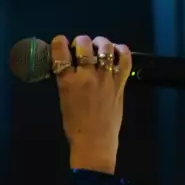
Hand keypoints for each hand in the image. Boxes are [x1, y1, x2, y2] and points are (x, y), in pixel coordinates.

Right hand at [50, 35, 131, 174]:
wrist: (95, 142)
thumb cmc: (75, 125)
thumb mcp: (63, 99)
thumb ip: (66, 80)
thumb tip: (68, 65)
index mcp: (68, 82)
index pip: (60, 52)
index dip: (59, 43)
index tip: (61, 43)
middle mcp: (87, 76)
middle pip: (83, 44)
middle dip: (80, 42)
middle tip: (81, 48)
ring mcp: (106, 78)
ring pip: (105, 47)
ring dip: (100, 43)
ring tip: (98, 46)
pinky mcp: (120, 83)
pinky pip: (124, 59)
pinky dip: (121, 50)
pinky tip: (116, 50)